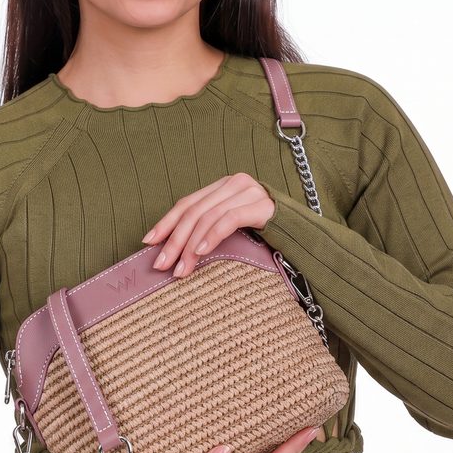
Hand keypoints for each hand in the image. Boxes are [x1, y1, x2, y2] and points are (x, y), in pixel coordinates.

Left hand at [141, 173, 276, 277]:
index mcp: (222, 186)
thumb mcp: (231, 228)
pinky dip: (212, 236)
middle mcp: (234, 183)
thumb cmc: (265, 235)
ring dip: (190, 246)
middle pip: (194, 211)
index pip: (187, 203)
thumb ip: (208, 229)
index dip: (166, 223)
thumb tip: (175, 251)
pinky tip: (201, 252)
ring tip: (181, 269)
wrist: (305, 234)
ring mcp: (249, 191)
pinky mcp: (262, 205)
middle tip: (162, 264)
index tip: (148, 242)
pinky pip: (230, 219)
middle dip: (174, 240)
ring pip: (208, 217)